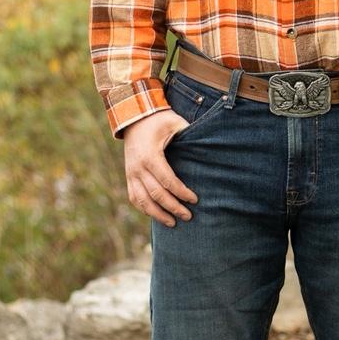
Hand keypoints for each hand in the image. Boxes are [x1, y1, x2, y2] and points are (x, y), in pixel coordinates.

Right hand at [123, 109, 198, 226]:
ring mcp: (131, 173)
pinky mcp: (128, 176)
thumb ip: (189, 134)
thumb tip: (209, 143)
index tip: (195, 200)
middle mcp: (138, 168)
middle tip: (188, 216)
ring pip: (143, 201)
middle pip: (156, 194)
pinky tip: (157, 215)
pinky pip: (134, 197)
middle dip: (173, 207)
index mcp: (150, 156)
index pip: (168, 181)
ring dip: (158, 214)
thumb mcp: (175, 123)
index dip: (182, 193)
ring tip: (173, 223)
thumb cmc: (159, 121)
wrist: (134, 117)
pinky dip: (145, 209)